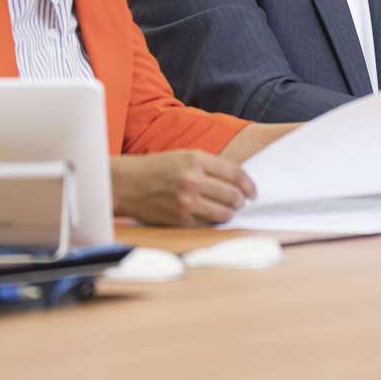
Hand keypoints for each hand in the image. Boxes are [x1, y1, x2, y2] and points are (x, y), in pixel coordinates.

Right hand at [110, 150, 257, 226]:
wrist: (127, 184)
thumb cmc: (158, 168)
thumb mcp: (186, 156)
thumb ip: (212, 166)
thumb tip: (239, 180)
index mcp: (196, 160)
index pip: (236, 174)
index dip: (249, 185)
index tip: (253, 192)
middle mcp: (193, 180)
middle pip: (233, 195)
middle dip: (241, 200)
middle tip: (241, 202)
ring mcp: (186, 202)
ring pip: (224, 212)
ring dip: (230, 212)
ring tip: (228, 210)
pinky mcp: (180, 219)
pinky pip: (207, 222)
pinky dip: (212, 220)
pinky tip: (210, 215)